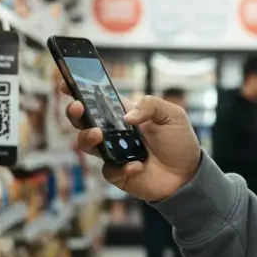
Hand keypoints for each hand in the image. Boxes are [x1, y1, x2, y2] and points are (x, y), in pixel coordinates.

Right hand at [63, 87, 200, 200]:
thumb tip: (127, 117)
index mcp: (124, 113)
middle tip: (78, 107)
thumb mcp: (173, 115)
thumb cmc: (180, 141)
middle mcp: (114, 132)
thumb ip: (152, 105)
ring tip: (98, 134)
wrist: (189, 174)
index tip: (66, 82)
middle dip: (75, 112)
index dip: (79, 90)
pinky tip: (138, 165)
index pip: (97, 99)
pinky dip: (121, 167)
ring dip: (87, 137)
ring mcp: (113, 153)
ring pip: (87, 144)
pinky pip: (109, 170)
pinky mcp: (118, 173)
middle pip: (83, 120)